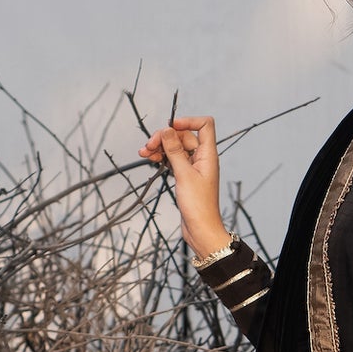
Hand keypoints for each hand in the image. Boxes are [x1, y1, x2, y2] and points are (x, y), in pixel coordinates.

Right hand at [139, 113, 227, 257]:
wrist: (201, 230)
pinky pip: (172, 160)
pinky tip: (149, 159)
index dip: (188, 121)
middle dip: (165, 137)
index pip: (204, 125)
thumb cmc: (198, 206)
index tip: (170, 127)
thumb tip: (167, 130)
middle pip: (183, 136)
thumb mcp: (184, 174)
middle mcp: (202, 158)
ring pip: (175, 148)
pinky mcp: (185, 176)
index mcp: (208, 155)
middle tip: (148, 146)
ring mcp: (193, 167)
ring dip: (160, 147)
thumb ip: (175, 151)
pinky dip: (162, 157)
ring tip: (143, 153)